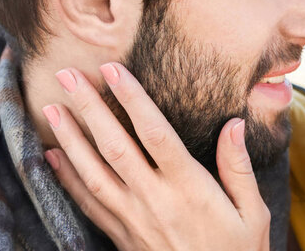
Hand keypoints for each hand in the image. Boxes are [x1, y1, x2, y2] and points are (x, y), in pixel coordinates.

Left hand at [41, 63, 269, 250]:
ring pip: (94, 173)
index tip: (112, 70)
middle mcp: (156, 200)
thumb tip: (234, 124)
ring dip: (70, 138)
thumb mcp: (253, 212)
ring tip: (52, 107)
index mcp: (190, 188)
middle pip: (115, 146)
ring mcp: (134, 219)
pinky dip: (67, 178)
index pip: (155, 133)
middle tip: (68, 76)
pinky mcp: (122, 236)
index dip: (132, 99)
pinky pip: (88, 204)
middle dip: (89, 108)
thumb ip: (238, 167)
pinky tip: (52, 157)